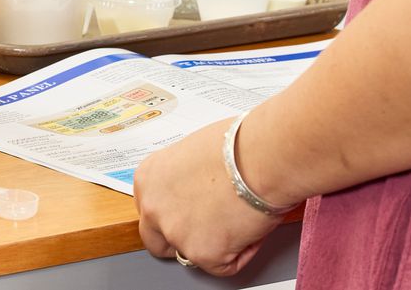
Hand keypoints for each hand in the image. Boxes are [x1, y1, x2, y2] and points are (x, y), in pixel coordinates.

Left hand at [134, 118, 282, 276]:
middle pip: (156, 240)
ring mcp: (175, 232)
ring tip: (236, 218)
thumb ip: (182, 179)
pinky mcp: (201, 253)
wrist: (261, 157)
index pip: (150, 210)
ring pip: (190, 254)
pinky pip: (223, 265)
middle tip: (207, 230)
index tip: (188, 212)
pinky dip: (241, 252)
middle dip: (179, 240)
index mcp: (149, 179)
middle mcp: (153, 206)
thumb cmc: (237, 146)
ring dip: (212, 245)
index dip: (173, 214)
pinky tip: (248, 225)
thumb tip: (194, 192)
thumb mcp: (191, 154)